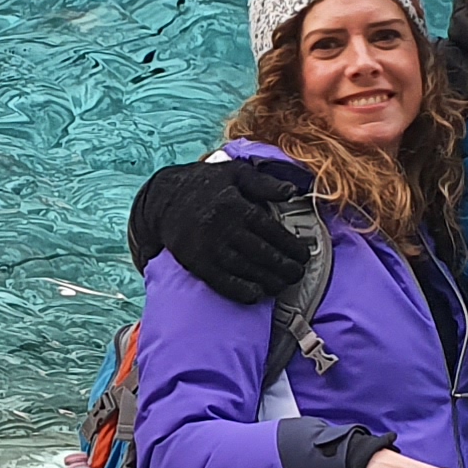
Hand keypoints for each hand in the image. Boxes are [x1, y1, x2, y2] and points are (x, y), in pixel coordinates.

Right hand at [128, 158, 308, 303]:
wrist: (163, 199)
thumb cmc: (204, 184)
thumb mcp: (234, 173)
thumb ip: (264, 183)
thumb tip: (292, 192)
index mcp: (235, 205)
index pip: (272, 231)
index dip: (291, 246)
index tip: (304, 255)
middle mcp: (223, 228)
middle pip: (263, 254)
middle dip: (285, 268)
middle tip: (298, 274)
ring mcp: (209, 247)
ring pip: (246, 270)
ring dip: (269, 281)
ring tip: (283, 285)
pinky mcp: (196, 262)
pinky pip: (222, 282)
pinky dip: (241, 291)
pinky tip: (257, 294)